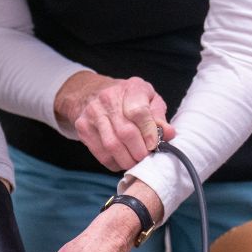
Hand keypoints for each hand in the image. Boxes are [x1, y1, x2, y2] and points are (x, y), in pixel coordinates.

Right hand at [55, 71, 175, 169]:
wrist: (95, 93)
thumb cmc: (129, 99)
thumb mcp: (149, 100)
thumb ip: (159, 117)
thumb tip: (169, 134)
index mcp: (131, 88)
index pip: (139, 112)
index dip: (148, 132)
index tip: (154, 145)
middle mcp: (109, 98)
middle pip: (125, 132)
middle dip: (139, 152)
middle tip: (146, 158)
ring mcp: (93, 112)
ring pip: (112, 145)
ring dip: (127, 160)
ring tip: (135, 162)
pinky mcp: (82, 126)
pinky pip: (101, 153)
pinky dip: (114, 163)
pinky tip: (121, 160)